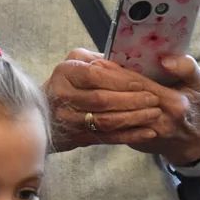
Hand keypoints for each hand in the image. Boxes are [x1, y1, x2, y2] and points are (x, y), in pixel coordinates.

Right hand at [44, 49, 162, 152]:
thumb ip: (101, 61)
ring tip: (154, 114)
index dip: (121, 80)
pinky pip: (107, 138)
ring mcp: (68, 120)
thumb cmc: (69, 81)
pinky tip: (147, 133)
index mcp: (66, 72)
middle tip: (154, 99)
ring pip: (106, 121)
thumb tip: (129, 63)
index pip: (96, 75)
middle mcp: (63, 96)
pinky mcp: (77, 138)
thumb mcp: (79, 63)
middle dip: (132, 100)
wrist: (45, 111)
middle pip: (102, 100)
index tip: (142, 83)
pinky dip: (130, 136)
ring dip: (134, 119)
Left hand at [88, 55, 199, 164]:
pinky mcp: (138, 142)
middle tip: (87, 70)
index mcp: (174, 104)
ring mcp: (148, 135)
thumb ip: (187, 68)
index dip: (120, 74)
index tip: (101, 61)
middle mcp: (160, 121)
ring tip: (85, 85)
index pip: (142, 86)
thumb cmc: (193, 106)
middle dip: (106, 86)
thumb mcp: (197, 84)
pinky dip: (105, 114)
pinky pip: (119, 127)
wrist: (193, 140)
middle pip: (127, 102)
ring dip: (101, 101)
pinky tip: (92, 102)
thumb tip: (167, 59)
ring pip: (119, 116)